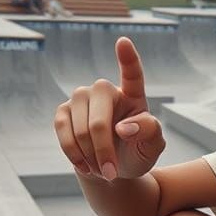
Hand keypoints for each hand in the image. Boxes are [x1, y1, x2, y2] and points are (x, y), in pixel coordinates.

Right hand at [53, 37, 164, 180]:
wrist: (113, 167)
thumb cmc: (137, 152)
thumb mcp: (153, 147)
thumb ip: (149, 132)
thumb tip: (124, 127)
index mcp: (133, 95)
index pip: (132, 74)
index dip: (128, 59)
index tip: (123, 42)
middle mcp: (104, 91)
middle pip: (99, 121)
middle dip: (104, 151)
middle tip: (112, 173)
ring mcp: (81, 98)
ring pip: (80, 129)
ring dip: (91, 156)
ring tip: (103, 170)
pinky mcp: (63, 111)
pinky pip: (63, 131)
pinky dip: (74, 154)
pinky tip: (85, 166)